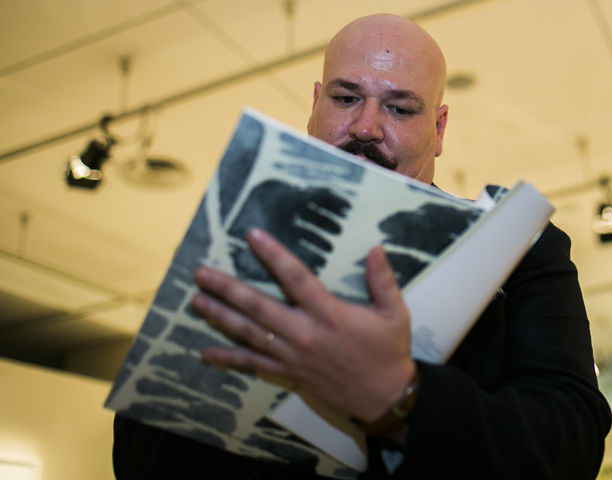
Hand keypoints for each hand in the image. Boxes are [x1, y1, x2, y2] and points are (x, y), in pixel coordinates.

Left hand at [190, 227, 416, 422]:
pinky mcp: (289, 374)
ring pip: (250, 334)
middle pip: (259, 307)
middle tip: (202, 273)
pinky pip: (253, 365)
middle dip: (228, 288)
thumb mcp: (394, 312)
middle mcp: (305, 334)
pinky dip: (229, 358)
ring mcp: (293, 356)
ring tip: (196, 300)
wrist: (384, 396)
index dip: (273, 255)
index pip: (296, 277)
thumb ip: (382, 280)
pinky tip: (206, 352)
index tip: (253, 236)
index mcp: (329, 314)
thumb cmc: (388, 350)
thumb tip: (375, 248)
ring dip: (221, 316)